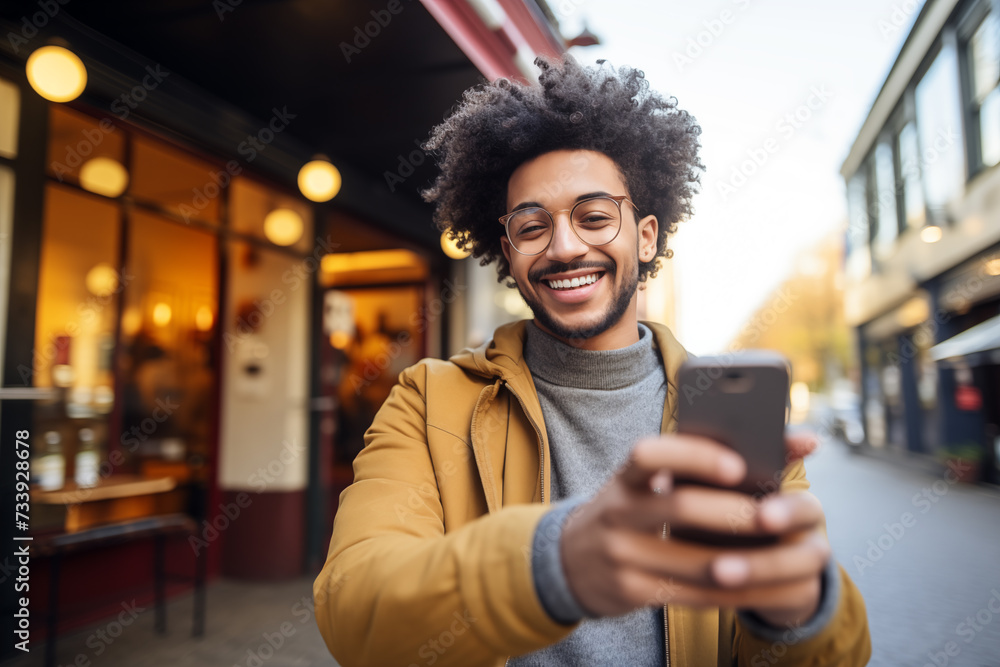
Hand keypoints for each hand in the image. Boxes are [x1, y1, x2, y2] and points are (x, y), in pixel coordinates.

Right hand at [560, 431, 829, 625]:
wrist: (570, 560)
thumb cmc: (632, 510)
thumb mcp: (646, 482)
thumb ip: (704, 461)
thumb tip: (803, 440)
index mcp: (626, 477)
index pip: (648, 454)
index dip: (693, 456)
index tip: (736, 464)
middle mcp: (617, 512)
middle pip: (677, 508)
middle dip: (730, 512)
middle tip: (772, 516)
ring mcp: (620, 554)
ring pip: (690, 561)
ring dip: (742, 560)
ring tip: (780, 554)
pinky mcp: (631, 592)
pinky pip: (690, 595)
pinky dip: (732, 591)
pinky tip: (762, 586)